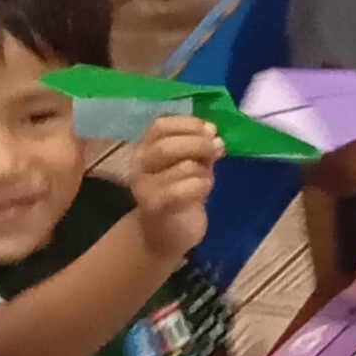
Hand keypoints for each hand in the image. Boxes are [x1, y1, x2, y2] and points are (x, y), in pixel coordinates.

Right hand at [125, 110, 221, 265]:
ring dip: (202, 168)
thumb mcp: (191, 163)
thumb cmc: (180, 191)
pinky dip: (201, 185)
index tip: (210, 129)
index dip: (188, 123)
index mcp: (146, 147)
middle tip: (217, 147)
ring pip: (180, 167)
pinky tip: (205, 188)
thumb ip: (200, 147)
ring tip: (207, 175)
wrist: (164, 232)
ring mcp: (144, 187)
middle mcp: (139, 164)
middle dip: (198, 143)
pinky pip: (181, 191)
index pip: (160, 125)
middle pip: (167, 145)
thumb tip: (214, 134)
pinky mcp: (155, 208)